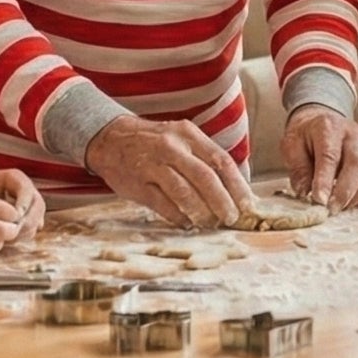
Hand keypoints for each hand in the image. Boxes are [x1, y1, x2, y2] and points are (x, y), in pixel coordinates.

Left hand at [0, 166, 44, 238]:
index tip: (14, 218)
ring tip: (8, 238)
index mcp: (16, 178)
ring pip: (38, 218)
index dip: (23, 204)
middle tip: (12, 233)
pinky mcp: (29, 216)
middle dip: (27, 221)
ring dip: (25, 230)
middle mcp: (27, 190)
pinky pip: (33, 228)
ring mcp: (30, 204)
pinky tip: (9, 240)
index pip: (27, 190)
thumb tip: (8, 218)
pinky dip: (23, 235)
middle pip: (38, 206)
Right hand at [85, 113, 252, 228]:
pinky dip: (178, 217)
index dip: (237, 184)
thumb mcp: (181, 138)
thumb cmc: (154, 142)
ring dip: (202, 211)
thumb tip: (235, 187)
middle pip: (205, 177)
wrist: (109, 138)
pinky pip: (163, 205)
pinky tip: (187, 223)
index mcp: (188, 134)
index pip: (220, 160)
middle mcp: (172, 147)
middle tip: (231, 218)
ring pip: (184, 192)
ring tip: (211, 223)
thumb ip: (205, 157)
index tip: (247, 203)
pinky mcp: (138, 184)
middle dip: (222, 201)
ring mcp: (153, 166)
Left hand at [282, 106, 357, 212]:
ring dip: (357, 195)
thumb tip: (304, 192)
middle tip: (331, 209)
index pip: (330, 155)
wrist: (322, 121)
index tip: (319, 200)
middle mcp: (354, 134)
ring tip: (340, 207)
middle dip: (345, 191)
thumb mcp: (291, 145)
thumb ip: (298, 168)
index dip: (325, 180)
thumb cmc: (306, 136)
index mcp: (328, 127)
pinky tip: (352, 201)